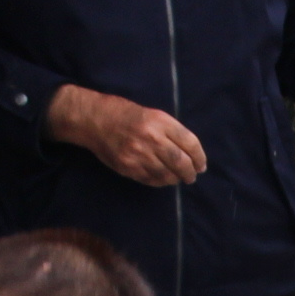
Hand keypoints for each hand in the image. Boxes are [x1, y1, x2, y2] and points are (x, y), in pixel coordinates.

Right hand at [44, 84, 206, 185]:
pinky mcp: (130, 167)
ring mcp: (140, 155)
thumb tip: (192, 155)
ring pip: (168, 175)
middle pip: (182, 163)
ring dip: (176, 179)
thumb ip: (171, 132)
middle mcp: (151, 138)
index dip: (200, 158)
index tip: (201, 165)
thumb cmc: (125, 114)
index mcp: (159, 121)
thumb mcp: (151, 114)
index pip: (190, 143)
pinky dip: (161, 181)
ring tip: (177, 177)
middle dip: (191, 173)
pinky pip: (152, 180)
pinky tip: (162, 177)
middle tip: (192, 176)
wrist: (93, 119)